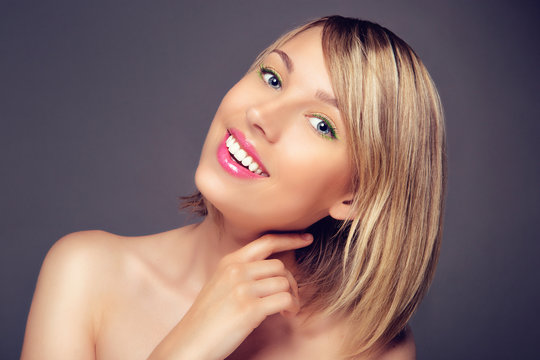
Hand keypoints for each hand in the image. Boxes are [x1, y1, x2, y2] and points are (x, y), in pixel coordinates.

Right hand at [147, 232, 312, 359]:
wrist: (189, 343)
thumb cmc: (207, 318)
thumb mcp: (220, 284)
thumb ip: (241, 272)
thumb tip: (274, 270)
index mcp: (229, 262)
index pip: (265, 242)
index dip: (289, 238)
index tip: (306, 238)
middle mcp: (235, 271)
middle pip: (279, 266)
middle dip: (291, 282)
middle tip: (290, 298)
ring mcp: (242, 289)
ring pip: (285, 282)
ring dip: (293, 297)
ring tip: (287, 310)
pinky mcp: (249, 309)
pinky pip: (285, 299)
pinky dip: (292, 307)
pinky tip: (286, 315)